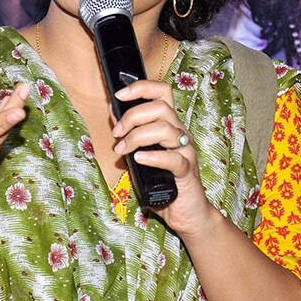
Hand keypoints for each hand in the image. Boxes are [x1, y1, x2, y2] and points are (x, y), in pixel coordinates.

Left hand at [112, 80, 216, 236]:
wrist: (185, 212)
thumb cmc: (162, 182)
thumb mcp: (141, 153)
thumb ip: (130, 134)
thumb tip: (113, 112)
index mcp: (170, 125)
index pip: (162, 92)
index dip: (141, 87)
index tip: (119, 94)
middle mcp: (180, 133)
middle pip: (160, 108)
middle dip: (132, 116)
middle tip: (117, 134)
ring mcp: (186, 152)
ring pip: (165, 129)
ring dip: (137, 137)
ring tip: (122, 150)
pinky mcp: (188, 172)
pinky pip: (173, 159)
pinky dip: (153, 156)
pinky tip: (139, 159)